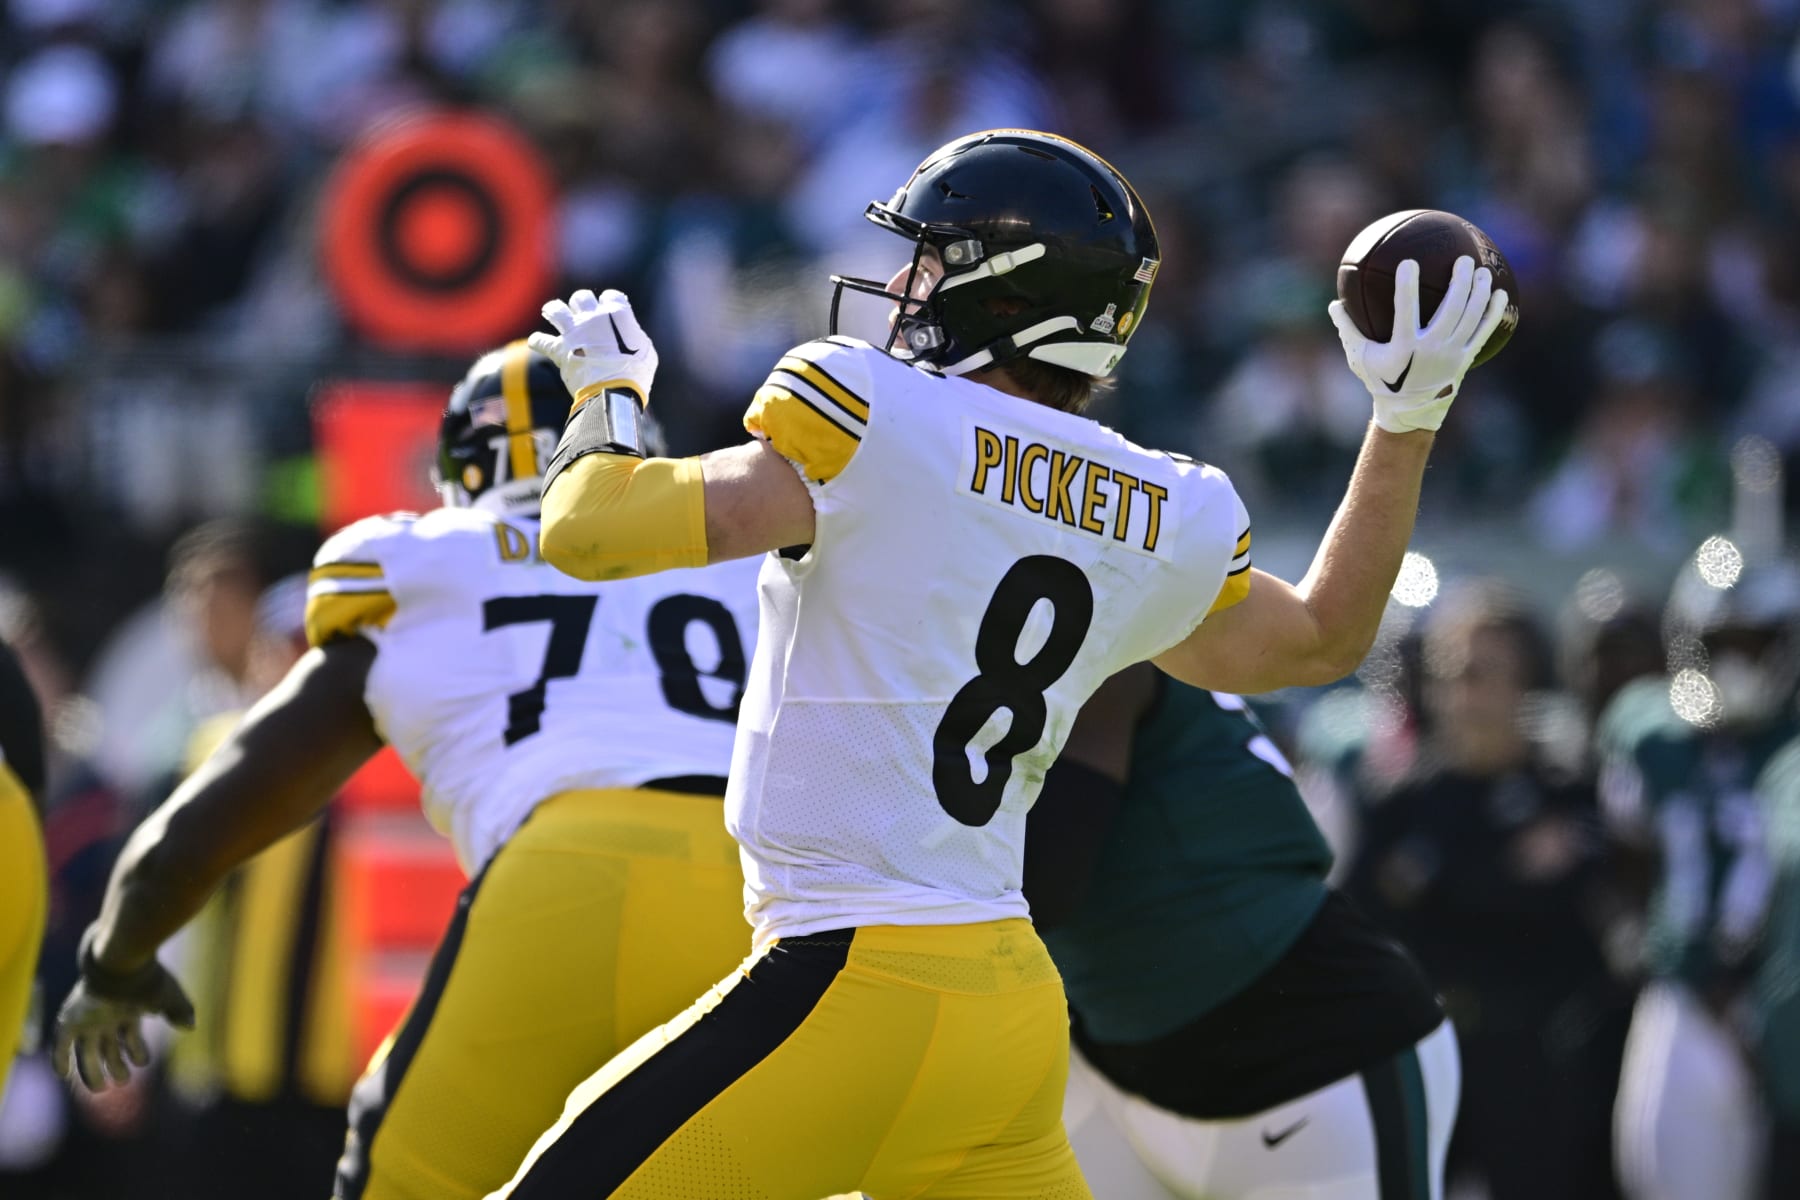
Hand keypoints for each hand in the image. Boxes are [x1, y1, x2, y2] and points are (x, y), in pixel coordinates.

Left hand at [52, 927, 194, 1091]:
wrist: (121, 962)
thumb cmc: (147, 979)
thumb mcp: (169, 996)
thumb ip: (180, 1010)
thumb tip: (190, 1026)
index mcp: (128, 1011)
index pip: (130, 1037)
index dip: (137, 1052)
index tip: (143, 1062)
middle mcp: (107, 1017)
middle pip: (108, 1049)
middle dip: (115, 1067)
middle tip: (123, 1081)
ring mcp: (88, 1019)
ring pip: (87, 1052)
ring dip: (92, 1071)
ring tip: (102, 1088)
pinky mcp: (70, 1020)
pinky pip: (61, 1045)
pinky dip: (60, 1060)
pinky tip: (65, 1075)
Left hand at [529, 288, 657, 409]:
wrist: (614, 392)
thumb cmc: (635, 374)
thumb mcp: (646, 351)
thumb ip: (633, 336)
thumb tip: (628, 335)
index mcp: (617, 314)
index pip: (611, 295)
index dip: (610, 302)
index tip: (609, 311)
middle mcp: (592, 317)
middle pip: (581, 298)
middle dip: (581, 304)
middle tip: (582, 315)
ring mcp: (573, 332)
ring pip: (556, 309)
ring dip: (553, 310)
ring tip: (552, 313)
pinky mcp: (559, 350)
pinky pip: (541, 341)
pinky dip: (538, 341)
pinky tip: (537, 342)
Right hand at [1328, 256, 1509, 433]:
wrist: (1409, 412)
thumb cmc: (1382, 380)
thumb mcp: (1359, 358)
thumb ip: (1348, 330)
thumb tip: (1332, 304)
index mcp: (1404, 348)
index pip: (1405, 312)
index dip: (1406, 287)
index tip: (1409, 262)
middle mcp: (1431, 349)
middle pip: (1450, 310)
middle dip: (1459, 282)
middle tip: (1463, 259)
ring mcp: (1452, 355)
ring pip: (1470, 318)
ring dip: (1478, 293)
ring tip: (1483, 271)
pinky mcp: (1466, 359)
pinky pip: (1484, 332)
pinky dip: (1494, 313)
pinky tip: (1501, 294)